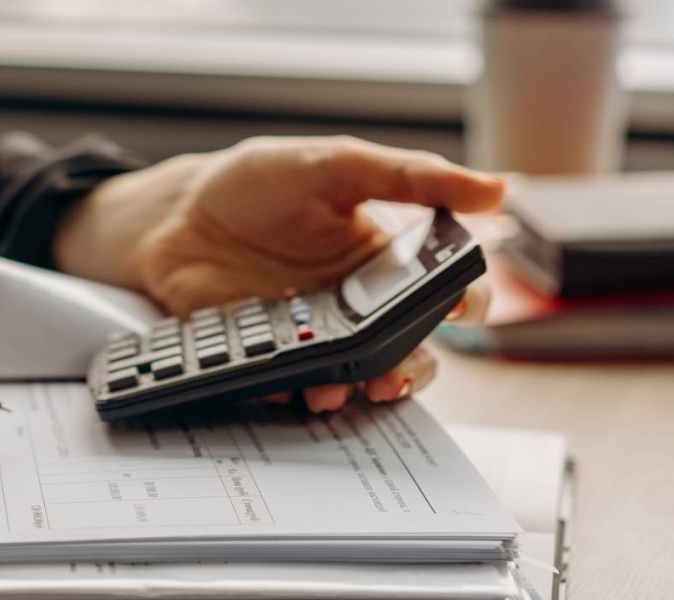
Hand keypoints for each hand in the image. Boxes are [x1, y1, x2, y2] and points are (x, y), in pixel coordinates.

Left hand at [55, 136, 503, 411]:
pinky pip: (294, 385)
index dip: (465, 303)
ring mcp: (316, 333)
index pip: (450, 289)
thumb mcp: (335, 164)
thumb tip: (497, 187)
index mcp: (388, 257)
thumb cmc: (259, 182)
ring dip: (360, 387)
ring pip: (361, 376)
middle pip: (413, 348)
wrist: (176, 215)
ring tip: (345, 387)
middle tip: (397, 368)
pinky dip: (295, 390)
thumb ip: (409, 176)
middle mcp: (360, 303)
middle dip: (414, 365)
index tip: (458, 307)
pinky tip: (290, 383)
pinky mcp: (270, 354)